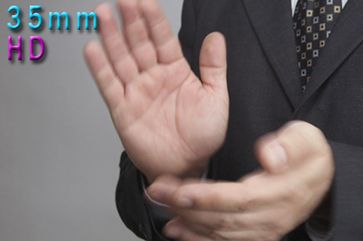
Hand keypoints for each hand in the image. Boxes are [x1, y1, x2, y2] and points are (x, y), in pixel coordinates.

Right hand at [84, 0, 228, 180]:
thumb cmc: (203, 136)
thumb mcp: (216, 98)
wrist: (188, 165)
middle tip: (122, 0)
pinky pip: (110, 86)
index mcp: (176, 72)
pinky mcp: (123, 109)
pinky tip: (93, 49)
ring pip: (122, 59)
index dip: (154, 19)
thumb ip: (214, 67)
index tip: (145, 0)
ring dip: (112, 37)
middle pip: (139, 43)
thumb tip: (216, 37)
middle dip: (130, 21)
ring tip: (103, 15)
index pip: (163, 39)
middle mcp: (154, 78)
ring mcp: (137, 92)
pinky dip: (100, 68)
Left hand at [148, 121, 334, 240]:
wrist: (322, 179)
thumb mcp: (307, 138)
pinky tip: (181, 232)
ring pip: (223, 234)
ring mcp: (266, 229)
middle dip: (186, 208)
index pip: (239, 199)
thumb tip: (269, 157)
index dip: (206, 197)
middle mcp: (273, 216)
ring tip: (163, 212)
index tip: (178, 190)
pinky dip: (202, 239)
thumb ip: (290, 145)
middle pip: (224, 219)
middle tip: (157, 193)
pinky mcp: (260, 234)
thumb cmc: (309, 156)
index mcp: (282, 191)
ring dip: (190, 226)